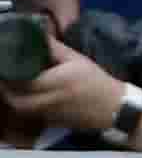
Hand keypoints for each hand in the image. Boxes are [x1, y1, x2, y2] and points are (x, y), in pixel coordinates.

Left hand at [0, 36, 124, 132]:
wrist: (114, 107)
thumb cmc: (96, 81)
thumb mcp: (78, 60)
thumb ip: (55, 48)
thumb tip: (37, 35)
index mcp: (57, 82)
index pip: (24, 80)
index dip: (10, 74)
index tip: (5, 65)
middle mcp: (51, 99)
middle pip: (16, 99)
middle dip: (6, 89)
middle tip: (5, 77)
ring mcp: (49, 113)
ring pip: (20, 108)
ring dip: (12, 97)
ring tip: (11, 86)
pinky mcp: (51, 122)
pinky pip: (30, 114)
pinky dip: (23, 105)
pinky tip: (25, 96)